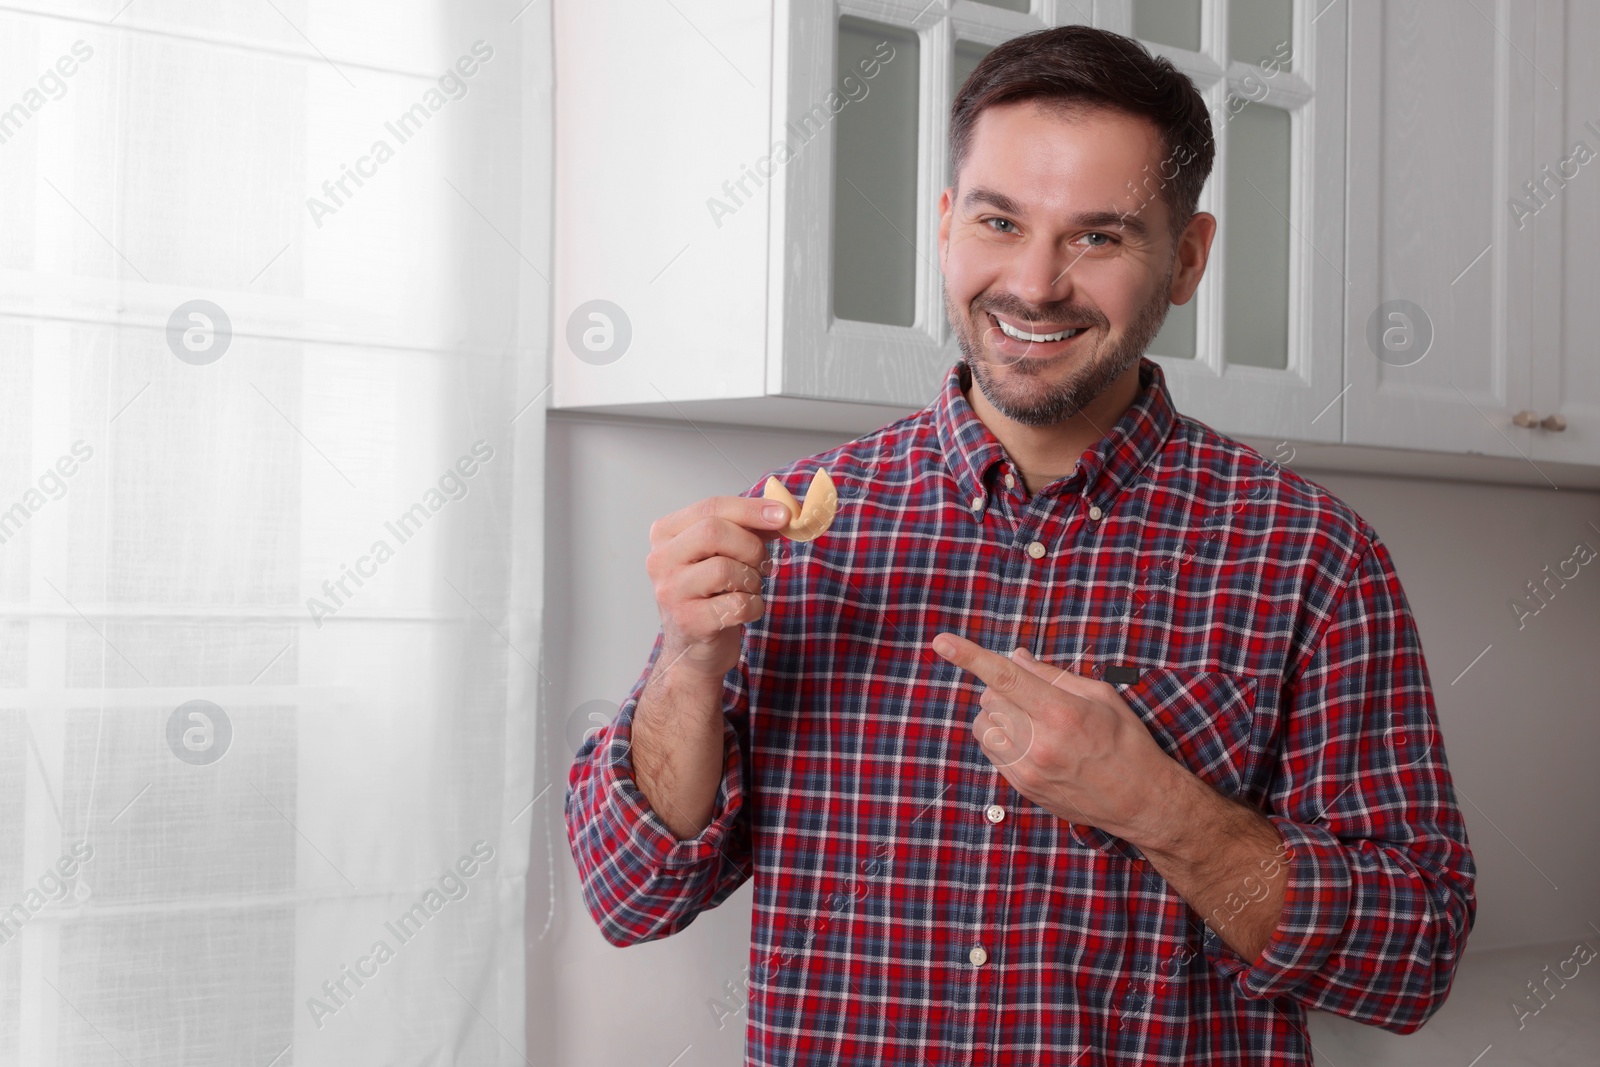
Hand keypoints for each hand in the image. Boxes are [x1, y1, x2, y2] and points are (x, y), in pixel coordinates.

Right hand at [645, 494, 790, 683]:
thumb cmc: (710, 594)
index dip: (751, 509)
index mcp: (666, 534)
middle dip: (751, 546)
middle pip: (713, 532)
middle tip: (763, 563)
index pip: (710, 507)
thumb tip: (780, 514)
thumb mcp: (721, 553)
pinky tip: (747, 608)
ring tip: (749, 588)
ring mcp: (671, 592)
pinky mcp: (689, 621)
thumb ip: (745, 528)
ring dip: (752, 579)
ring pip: (725, 569)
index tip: (783, 515)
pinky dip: (754, 605)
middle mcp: (660, 560)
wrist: (694, 648)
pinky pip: (737, 604)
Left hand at [930, 632, 1184, 846]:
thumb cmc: (1126, 742)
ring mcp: (1028, 769)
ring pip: (982, 725)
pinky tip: (1028, 739)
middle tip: (1032, 694)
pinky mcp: (1022, 787)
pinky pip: (989, 750)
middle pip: (990, 698)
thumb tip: (1015, 657)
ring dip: (997, 713)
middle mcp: (1040, 743)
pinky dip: (1000, 736)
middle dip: (1002, 687)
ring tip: (1030, 718)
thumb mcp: (1101, 697)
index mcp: (1063, 713)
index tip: (941, 642)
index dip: (970, 656)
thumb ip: (1053, 675)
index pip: (1005, 677)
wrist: (1140, 801)